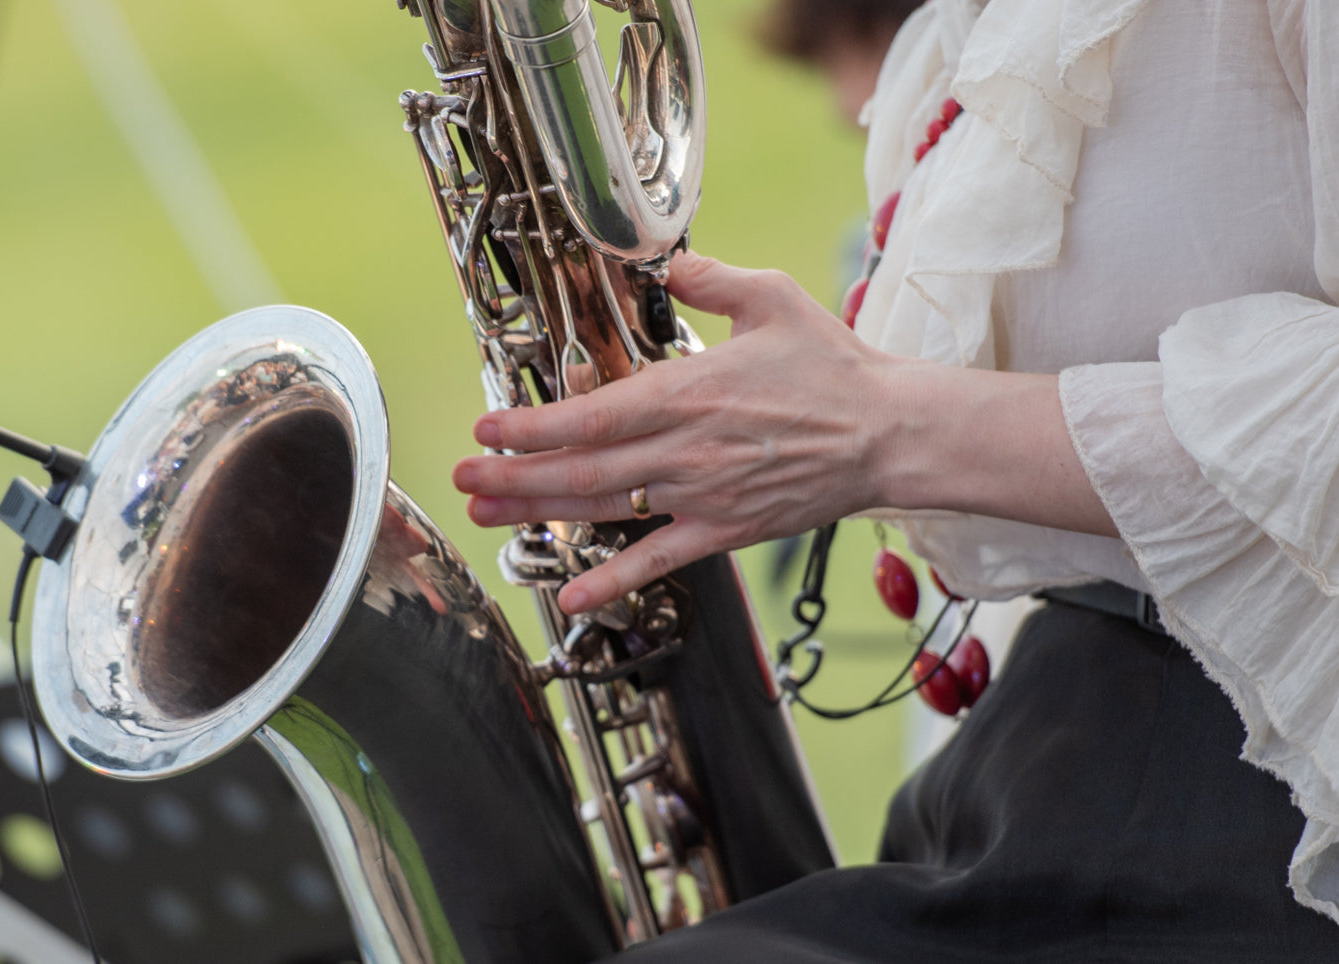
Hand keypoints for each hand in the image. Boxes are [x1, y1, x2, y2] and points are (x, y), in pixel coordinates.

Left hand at [452, 252, 908, 612]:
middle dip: (512, 475)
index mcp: (688, 392)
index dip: (531, 428)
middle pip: (580, 467)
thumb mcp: (772, 299)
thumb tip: (668, 262)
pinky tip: (571, 600)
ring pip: (605, 508)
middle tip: (462, 479)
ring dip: (539, 514)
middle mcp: (684, 450)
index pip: (591, 415)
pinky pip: (659, 560)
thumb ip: (710, 279)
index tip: (486, 431)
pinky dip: (612, 582)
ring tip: (487, 514)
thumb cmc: (833, 368)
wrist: (888, 434)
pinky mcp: (724, 531)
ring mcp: (701, 496)